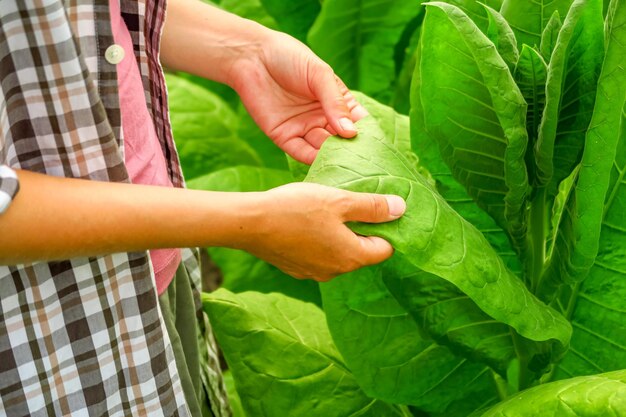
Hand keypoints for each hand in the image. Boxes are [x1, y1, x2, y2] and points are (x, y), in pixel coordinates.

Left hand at [229, 31, 367, 163]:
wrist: (252, 57)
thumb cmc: (289, 58)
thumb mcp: (319, 75)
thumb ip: (335, 103)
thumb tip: (351, 132)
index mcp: (336, 101)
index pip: (357, 121)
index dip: (367, 133)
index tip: (379, 146)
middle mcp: (322, 118)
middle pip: (341, 140)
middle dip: (351, 151)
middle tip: (364, 163)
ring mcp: (304, 128)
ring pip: (323, 149)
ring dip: (333, 157)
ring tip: (345, 164)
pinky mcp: (284, 137)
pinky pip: (301, 152)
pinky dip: (312, 159)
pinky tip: (324, 162)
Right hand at [238, 183, 405, 280]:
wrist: (250, 223)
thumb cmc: (297, 208)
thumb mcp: (340, 201)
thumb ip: (372, 207)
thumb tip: (402, 209)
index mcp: (351, 257)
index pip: (384, 248)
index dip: (385, 227)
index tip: (374, 208)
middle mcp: (335, 272)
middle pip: (361, 252)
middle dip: (360, 230)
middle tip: (348, 204)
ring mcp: (314, 273)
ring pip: (338, 253)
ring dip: (338, 234)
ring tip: (325, 210)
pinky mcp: (296, 269)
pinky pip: (318, 255)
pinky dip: (318, 241)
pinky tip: (305, 222)